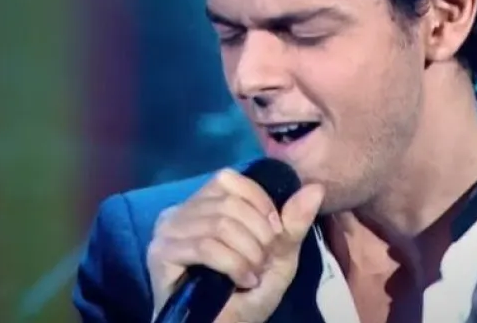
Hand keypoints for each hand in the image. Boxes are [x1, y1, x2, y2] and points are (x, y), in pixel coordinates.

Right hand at [147, 168, 324, 322]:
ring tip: (252, 276)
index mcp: (202, 205)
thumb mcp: (278, 258)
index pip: (228, 178)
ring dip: (247, 254)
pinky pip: (205, 247)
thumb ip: (293, 224)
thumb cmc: (245, 298)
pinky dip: (232, 264)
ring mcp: (166, 232)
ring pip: (219, 224)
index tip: (275, 235)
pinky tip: (240, 281)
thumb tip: (316, 188)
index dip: (258, 202)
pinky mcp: (160, 254)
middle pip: (228, 204)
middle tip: (263, 263)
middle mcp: (179, 212)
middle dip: (258, 236)